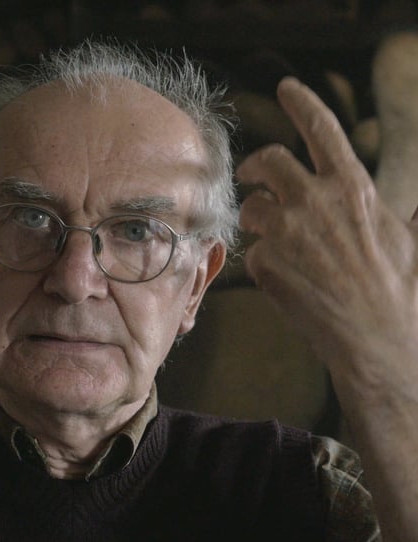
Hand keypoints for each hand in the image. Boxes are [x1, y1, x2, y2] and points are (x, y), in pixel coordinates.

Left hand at [236, 77, 417, 406]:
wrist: (376, 341)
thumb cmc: (401, 292)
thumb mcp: (411, 239)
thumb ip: (408, 213)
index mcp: (354, 187)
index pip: (322, 130)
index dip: (302, 103)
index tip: (286, 88)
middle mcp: (315, 201)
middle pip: (268, 160)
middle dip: (256, 164)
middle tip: (252, 174)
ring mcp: (286, 232)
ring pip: (252, 208)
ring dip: (258, 218)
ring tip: (278, 240)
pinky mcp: (265, 263)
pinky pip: (253, 250)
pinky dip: (263, 260)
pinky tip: (285, 277)